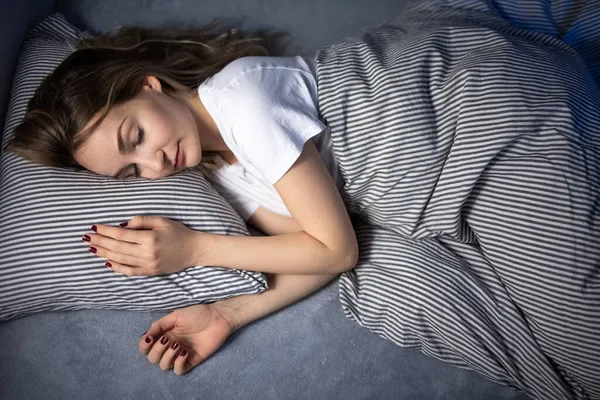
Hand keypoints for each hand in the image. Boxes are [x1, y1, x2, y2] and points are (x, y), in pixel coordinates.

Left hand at [83, 215, 199, 275]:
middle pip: (117, 247)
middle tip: (86, 238)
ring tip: (92, 248)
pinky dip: (117, 267)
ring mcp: (148, 264)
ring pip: (120, 259)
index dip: (106, 231)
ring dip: (104, 253)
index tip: (94, 227)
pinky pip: (129, 271)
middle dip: (100, 241)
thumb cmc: (178, 232)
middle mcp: (147, 253)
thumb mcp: (161, 221)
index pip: (121, 234)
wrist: (194, 250)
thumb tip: (122, 225)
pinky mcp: (150, 272)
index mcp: (149, 238)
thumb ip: (141, 221)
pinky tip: (107, 262)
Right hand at [138, 303, 236, 374]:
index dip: (144, 346)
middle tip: (167, 340)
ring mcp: (180, 354)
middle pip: (153, 358)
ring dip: (167, 356)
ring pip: (164, 366)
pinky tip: (185, 352)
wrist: (218, 317)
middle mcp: (170, 346)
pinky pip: (179, 370)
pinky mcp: (192, 360)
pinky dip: (178, 363)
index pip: (147, 347)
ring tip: (178, 345)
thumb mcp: (176, 315)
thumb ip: (160, 325)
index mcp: (165, 334)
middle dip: (157, 350)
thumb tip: (145, 336)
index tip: (151, 338)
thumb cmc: (198, 313)